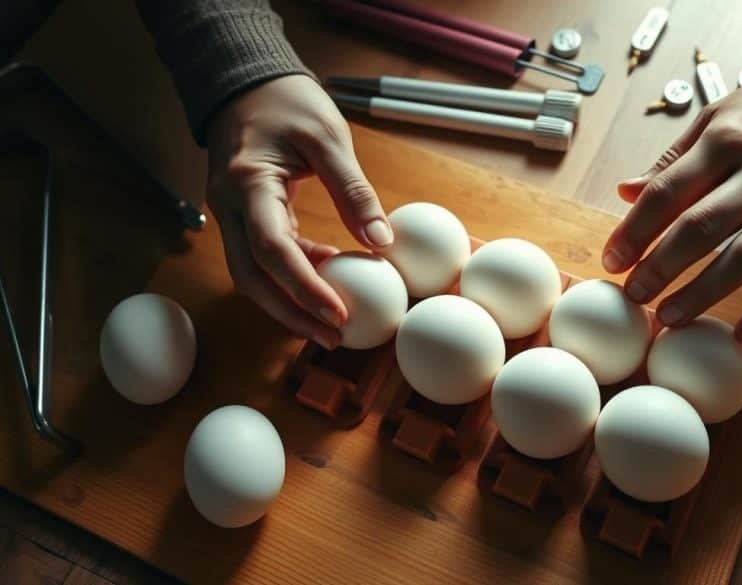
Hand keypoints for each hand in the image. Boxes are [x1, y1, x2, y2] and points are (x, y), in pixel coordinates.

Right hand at [206, 74, 391, 348]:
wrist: (245, 81)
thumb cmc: (287, 101)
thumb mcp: (329, 138)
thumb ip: (354, 191)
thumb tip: (383, 243)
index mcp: (248, 184)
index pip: (273, 250)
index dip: (305, 288)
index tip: (339, 315)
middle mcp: (228, 206)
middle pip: (252, 278)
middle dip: (292, 313)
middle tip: (333, 337)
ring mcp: (230, 213)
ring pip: (251, 274)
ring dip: (288, 302)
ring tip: (331, 323)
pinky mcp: (242, 215)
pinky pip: (261, 257)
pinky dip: (291, 274)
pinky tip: (326, 278)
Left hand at [603, 78, 741, 340]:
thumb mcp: (712, 121)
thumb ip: (671, 163)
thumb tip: (625, 193)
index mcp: (727, 140)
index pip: (668, 192)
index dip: (635, 230)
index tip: (612, 260)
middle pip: (703, 227)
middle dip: (661, 266)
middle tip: (634, 295)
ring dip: (705, 292)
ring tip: (670, 317)